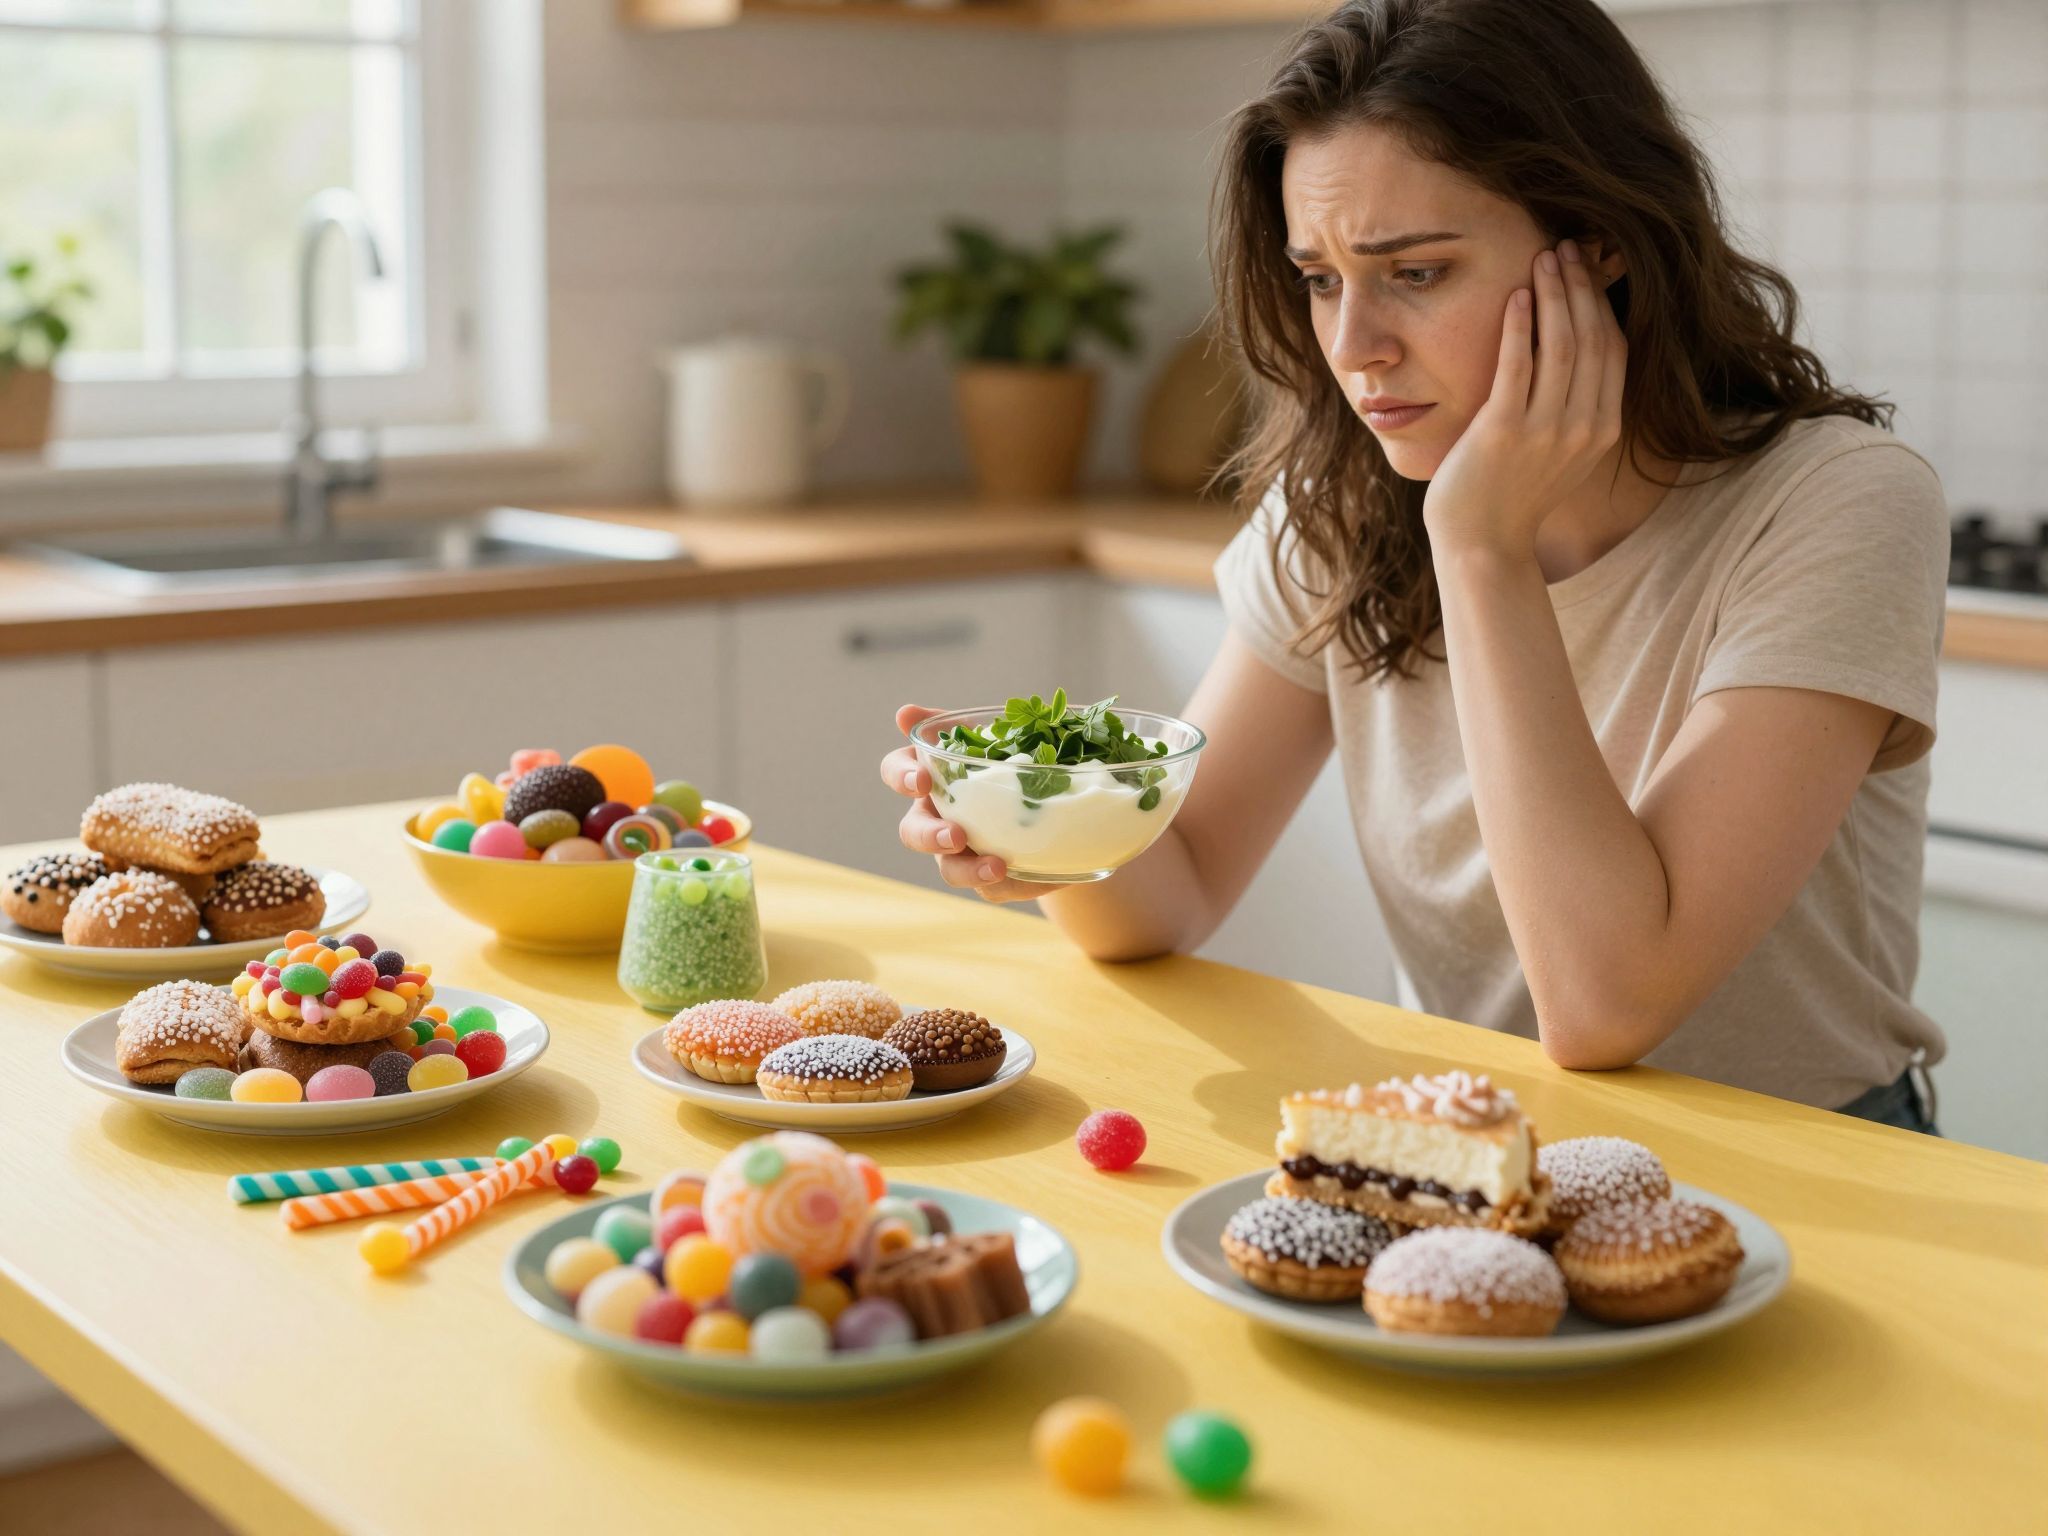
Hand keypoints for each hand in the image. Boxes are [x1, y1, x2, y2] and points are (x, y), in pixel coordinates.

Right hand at [879, 704, 1047, 903]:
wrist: (1061, 805)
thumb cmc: (1012, 758)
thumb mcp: (991, 735)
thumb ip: (949, 726)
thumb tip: (904, 713)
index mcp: (930, 775)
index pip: (896, 772)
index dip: (901, 777)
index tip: (922, 780)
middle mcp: (937, 816)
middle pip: (912, 832)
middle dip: (929, 835)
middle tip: (956, 836)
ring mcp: (962, 853)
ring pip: (948, 869)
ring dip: (968, 870)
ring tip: (997, 866)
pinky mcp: (991, 879)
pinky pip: (992, 888)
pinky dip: (1009, 882)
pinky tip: (1027, 875)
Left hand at [1421, 239, 1626, 558]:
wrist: (1482, 543)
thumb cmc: (1512, 494)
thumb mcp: (1562, 452)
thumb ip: (1576, 408)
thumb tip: (1575, 349)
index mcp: (1604, 430)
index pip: (1614, 349)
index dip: (1603, 302)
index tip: (1588, 268)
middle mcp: (1585, 428)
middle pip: (1592, 337)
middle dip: (1580, 285)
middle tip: (1565, 246)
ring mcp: (1546, 430)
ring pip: (1561, 344)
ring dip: (1553, 294)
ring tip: (1542, 259)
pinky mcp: (1504, 431)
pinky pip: (1516, 364)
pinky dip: (1518, 325)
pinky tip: (1515, 296)